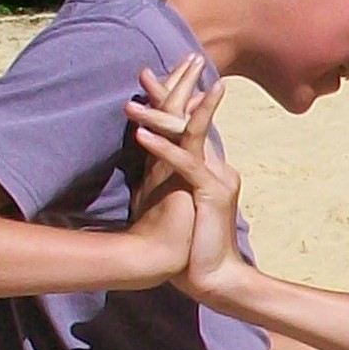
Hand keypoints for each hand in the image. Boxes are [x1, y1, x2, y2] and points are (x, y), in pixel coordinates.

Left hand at [127, 64, 250, 303]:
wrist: (215, 278)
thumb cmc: (191, 248)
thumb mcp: (173, 203)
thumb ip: (164, 178)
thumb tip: (144, 159)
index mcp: (207, 167)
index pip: (188, 125)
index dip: (170, 100)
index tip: (147, 78)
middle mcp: (217, 166)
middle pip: (190, 120)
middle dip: (169, 92)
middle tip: (144, 72)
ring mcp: (217, 177)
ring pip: (187, 136)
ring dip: (157, 116)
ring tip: (130, 103)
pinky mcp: (211, 193)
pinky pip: (185, 164)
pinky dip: (162, 148)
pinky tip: (140, 136)